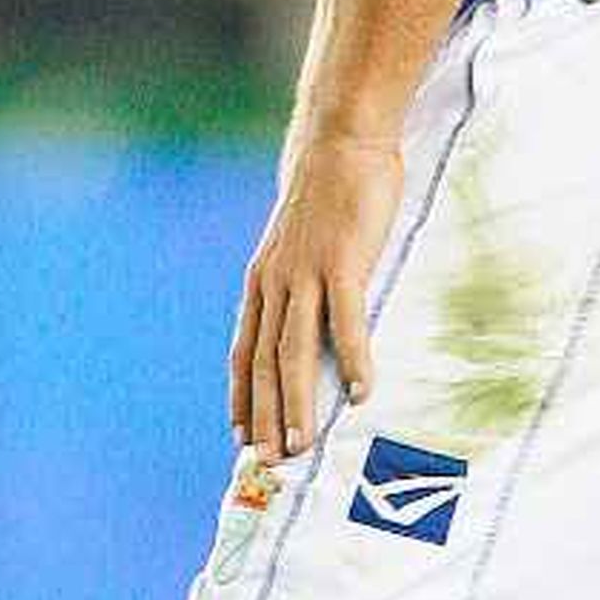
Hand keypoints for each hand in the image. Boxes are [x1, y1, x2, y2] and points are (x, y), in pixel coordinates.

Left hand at [229, 133, 403, 460]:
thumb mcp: (301, 240)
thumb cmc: (329, 190)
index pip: (243, 350)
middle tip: (273, 460)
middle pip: (264, 361)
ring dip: (298, 402)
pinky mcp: (342, 261)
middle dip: (266, 415)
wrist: (341, 138)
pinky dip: (350, 358)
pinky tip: (359, 390)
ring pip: (294, 351)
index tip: (242, 438)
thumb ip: (300, 278)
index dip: (240, 396)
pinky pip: (344, 320)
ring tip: (305, 443)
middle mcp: (276, 281)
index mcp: (263, 279)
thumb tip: (309, 311)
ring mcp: (306, 272)